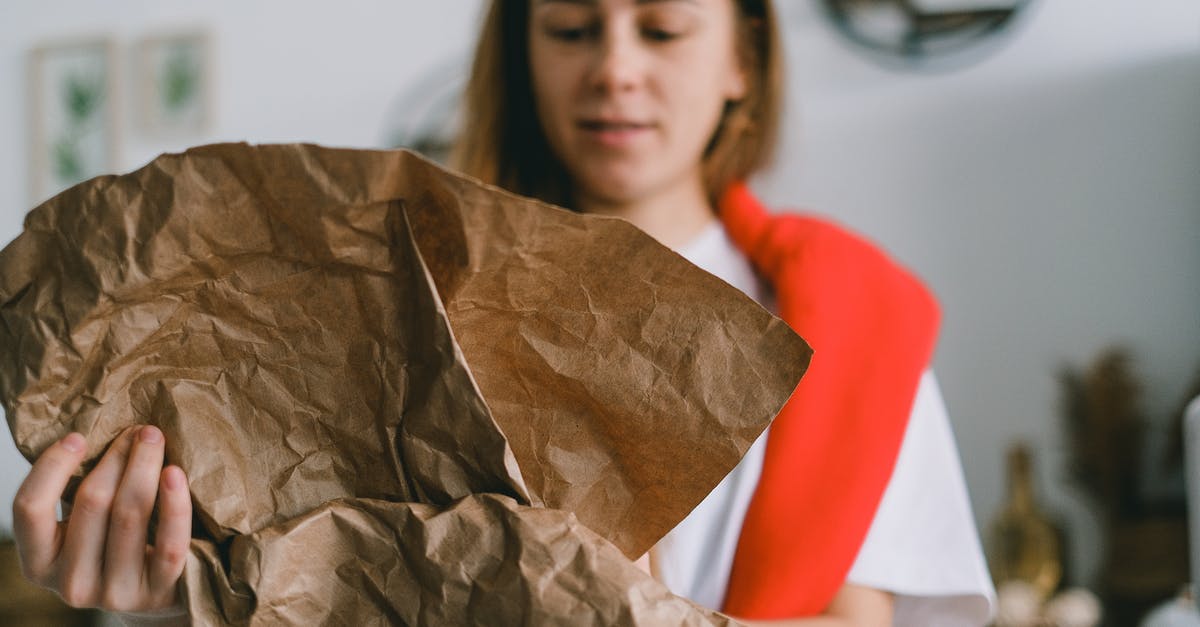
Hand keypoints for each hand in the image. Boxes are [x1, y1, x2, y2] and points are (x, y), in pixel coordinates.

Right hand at [12, 425, 191, 610]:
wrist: (155, 596)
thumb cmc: (114, 545)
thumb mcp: (84, 526)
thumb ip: (79, 491)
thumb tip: (97, 427)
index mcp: (40, 563)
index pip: (30, 509)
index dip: (52, 466)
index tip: (78, 436)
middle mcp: (71, 584)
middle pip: (91, 502)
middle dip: (117, 456)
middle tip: (140, 429)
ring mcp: (115, 593)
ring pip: (129, 516)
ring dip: (144, 467)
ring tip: (155, 439)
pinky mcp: (158, 594)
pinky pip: (169, 544)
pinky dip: (174, 505)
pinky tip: (175, 474)